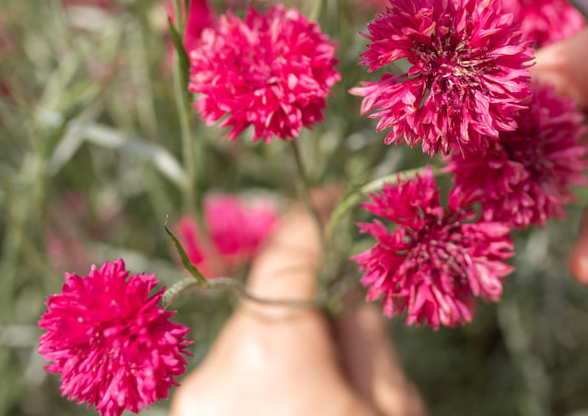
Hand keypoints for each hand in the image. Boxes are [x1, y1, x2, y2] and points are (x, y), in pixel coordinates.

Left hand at [171, 195, 425, 415]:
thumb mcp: (392, 408)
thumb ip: (367, 337)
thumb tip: (349, 292)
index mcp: (272, 356)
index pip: (287, 253)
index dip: (313, 214)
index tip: (334, 194)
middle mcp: (217, 372)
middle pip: (269, 300)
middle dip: (312, 296)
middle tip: (356, 312)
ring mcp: (195, 402)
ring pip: (251, 340)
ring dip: (290, 339)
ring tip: (333, 379)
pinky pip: (234, 378)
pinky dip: (269, 376)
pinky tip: (303, 400)